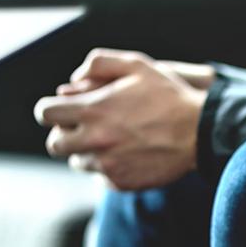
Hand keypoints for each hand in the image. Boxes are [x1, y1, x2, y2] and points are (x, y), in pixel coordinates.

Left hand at [34, 49, 207, 190]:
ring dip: (87, 151)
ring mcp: (107, 165)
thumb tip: (73, 81)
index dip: (50, 109)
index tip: (62, 109)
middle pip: (54, 144)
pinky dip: (109, 167)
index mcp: (93, 110)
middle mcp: (94, 140)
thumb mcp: (137, 65)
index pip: (45, 113)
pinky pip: (101, 177)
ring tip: (113, 139)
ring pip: (77, 162)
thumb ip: (99, 63)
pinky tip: (129, 154)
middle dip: (65, 133)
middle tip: (84, 126)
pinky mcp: (120, 182)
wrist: (200, 132)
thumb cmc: (169, 96)